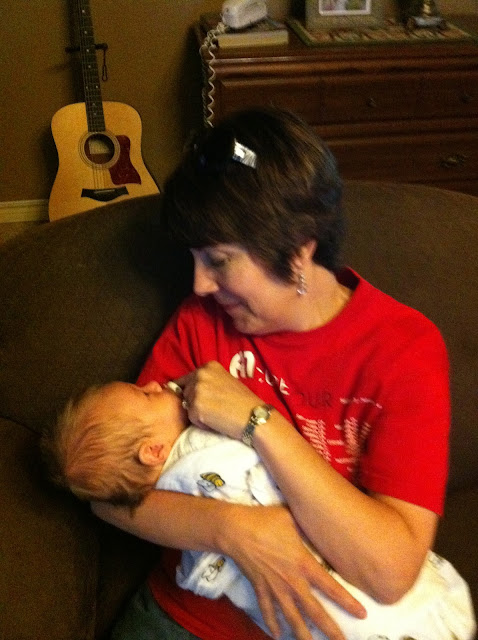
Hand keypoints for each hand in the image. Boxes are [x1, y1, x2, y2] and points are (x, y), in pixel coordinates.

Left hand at [175, 361, 259, 438]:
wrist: (253, 416)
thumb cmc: (243, 401)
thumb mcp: (225, 380)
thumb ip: (208, 381)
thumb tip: (190, 389)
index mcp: (208, 366)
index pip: (186, 379)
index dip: (193, 392)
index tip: (206, 400)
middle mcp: (200, 374)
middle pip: (185, 392)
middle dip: (195, 402)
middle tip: (215, 407)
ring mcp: (197, 390)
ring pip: (187, 405)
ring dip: (198, 412)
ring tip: (217, 414)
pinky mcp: (196, 407)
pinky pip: (191, 418)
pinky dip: (201, 423)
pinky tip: (216, 421)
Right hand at [219, 504, 366, 639]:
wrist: (236, 529)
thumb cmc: (265, 520)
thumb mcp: (292, 518)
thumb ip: (308, 527)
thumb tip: (322, 523)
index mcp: (303, 563)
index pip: (330, 587)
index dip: (347, 602)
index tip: (361, 614)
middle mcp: (291, 581)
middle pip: (314, 611)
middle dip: (330, 629)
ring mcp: (275, 588)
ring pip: (292, 617)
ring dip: (303, 634)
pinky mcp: (260, 588)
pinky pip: (267, 610)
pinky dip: (272, 624)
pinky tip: (277, 635)